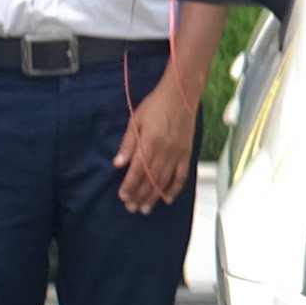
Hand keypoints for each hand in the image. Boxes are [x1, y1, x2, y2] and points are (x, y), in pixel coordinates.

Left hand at [118, 71, 205, 216]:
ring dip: (154, 196)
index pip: (137, 171)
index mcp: (150, 143)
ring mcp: (177, 154)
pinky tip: (167, 198)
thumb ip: (128, 143)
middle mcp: (164, 152)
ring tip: (145, 209)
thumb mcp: (136, 120)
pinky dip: (175, 188)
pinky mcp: (187, 153)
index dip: (129, 186)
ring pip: (164, 181)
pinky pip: (182, 175)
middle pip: (150, 180)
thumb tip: (118, 163)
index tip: (123, 197)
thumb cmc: (156, 104)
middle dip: (140, 196)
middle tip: (131, 208)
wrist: (182, 95)